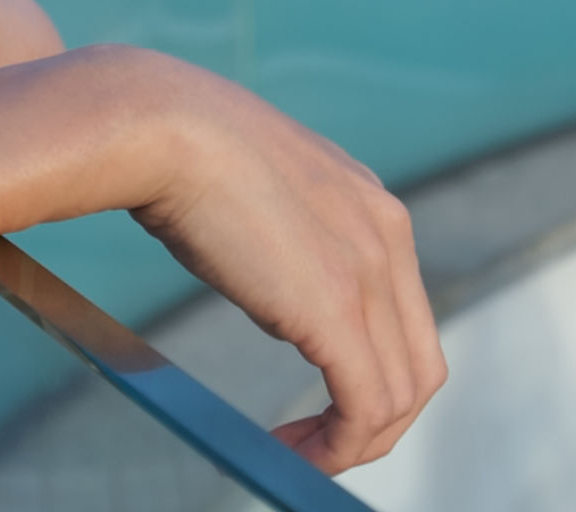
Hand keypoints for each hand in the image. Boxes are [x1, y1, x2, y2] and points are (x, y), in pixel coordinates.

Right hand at [116, 53, 443, 474]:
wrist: (156, 122)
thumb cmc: (174, 147)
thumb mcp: (254, 190)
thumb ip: (282, 237)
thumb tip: (272, 292)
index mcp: (371, 204)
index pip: (405, 313)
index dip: (370, 368)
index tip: (320, 396)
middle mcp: (387, 234)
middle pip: (419, 362)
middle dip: (375, 416)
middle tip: (316, 441)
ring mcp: (368, 271)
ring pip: (402, 394)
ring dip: (354, 441)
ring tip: (297, 454)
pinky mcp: (337, 310)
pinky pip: (365, 406)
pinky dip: (338, 446)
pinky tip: (294, 453)